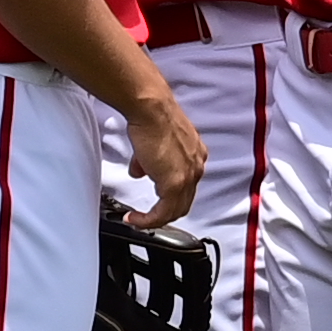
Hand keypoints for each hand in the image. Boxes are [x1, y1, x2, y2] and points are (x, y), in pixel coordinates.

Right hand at [122, 94, 206, 224]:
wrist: (151, 110)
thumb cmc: (153, 116)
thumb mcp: (152, 141)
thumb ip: (148, 160)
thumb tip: (140, 169)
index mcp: (194, 154)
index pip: (186, 185)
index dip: (169, 195)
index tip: (154, 198)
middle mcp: (196, 167)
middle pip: (183, 202)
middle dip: (163, 211)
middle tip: (147, 216)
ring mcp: (188, 176)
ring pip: (175, 210)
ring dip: (155, 218)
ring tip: (139, 219)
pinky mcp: (174, 184)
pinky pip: (163, 213)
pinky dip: (149, 220)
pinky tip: (136, 219)